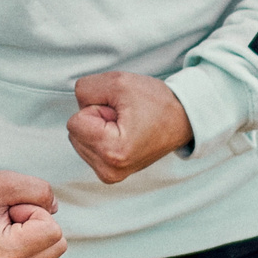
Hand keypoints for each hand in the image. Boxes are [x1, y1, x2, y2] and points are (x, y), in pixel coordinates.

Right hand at [0, 171, 66, 257]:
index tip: (8, 210)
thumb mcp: (4, 182)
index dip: (33, 211)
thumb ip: (40, 189)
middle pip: (58, 242)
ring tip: (5, 226)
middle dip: (37, 223)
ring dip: (34, 232)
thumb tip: (56, 209)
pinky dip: (31, 241)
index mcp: (8, 254)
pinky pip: (44, 255)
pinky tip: (6, 236)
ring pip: (53, 249)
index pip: (53, 229)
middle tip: (7, 217)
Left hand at [67, 72, 192, 183]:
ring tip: (126, 126)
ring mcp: (110, 175)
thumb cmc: (156, 102)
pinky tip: (123, 135)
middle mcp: (109, 170)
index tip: (121, 112)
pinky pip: (88, 147)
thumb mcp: (118, 82)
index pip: (75, 122)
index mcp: (112, 152)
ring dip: (98, 128)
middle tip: (124, 118)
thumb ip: (85, 89)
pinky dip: (101, 137)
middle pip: (75, 132)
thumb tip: (76, 106)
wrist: (182, 120)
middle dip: (95, 120)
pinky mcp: (110, 174)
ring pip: (80, 140)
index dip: (97, 109)